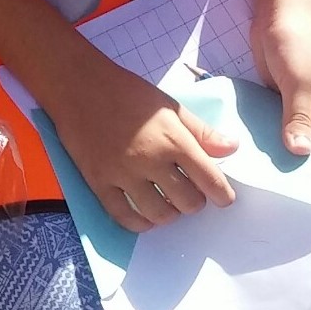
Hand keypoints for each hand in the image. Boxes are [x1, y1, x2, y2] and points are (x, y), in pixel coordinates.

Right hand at [48, 63, 239, 231]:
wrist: (79, 86)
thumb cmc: (127, 92)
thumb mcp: (171, 106)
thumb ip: (202, 131)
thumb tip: (232, 149)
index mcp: (173, 140)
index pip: (210, 180)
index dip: (222, 194)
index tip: (222, 197)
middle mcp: (151, 161)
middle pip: (188, 202)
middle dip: (194, 201)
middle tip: (188, 191)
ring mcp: (123, 174)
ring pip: (159, 215)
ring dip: (170, 213)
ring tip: (167, 202)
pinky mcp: (99, 182)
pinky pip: (123, 217)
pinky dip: (140, 223)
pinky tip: (145, 215)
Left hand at [252, 4, 310, 164]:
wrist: (277, 14)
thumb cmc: (296, 43)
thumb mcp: (298, 81)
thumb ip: (298, 117)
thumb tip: (300, 153)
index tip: (292, 175)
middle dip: (296, 164)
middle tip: (270, 175)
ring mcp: (299, 110)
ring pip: (293, 143)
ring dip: (278, 154)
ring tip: (256, 166)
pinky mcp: (278, 104)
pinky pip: (275, 129)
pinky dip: (266, 139)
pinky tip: (248, 148)